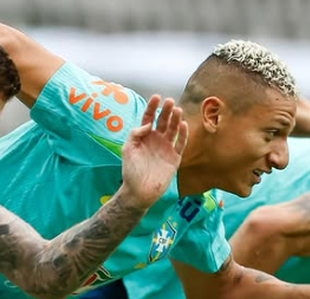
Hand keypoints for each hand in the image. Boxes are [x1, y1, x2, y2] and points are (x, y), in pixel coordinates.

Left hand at [119, 95, 187, 209]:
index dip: (152, 107)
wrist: (139, 191)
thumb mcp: (127, 150)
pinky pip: (181, 143)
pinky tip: (183, 124)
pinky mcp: (174, 158)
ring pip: (173, 130)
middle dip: (166, 110)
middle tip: (169, 101)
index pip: (149, 118)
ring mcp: (166, 148)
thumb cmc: (130, 171)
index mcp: (144, 137)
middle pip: (162, 121)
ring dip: (175, 119)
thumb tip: (146, 125)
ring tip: (176, 110)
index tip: (156, 97)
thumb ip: (134, 135)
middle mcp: (156, 140)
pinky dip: (183, 134)